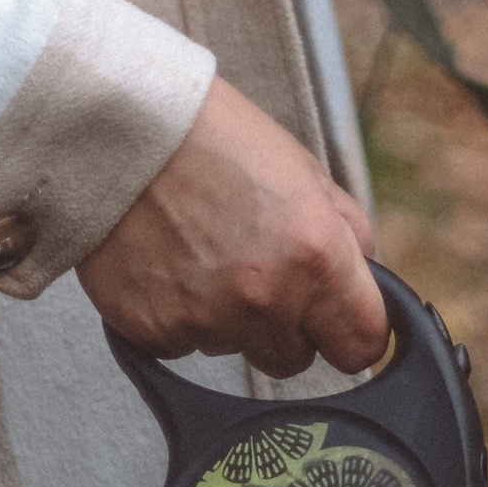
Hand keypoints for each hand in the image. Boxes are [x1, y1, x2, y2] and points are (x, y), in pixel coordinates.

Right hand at [77, 76, 388, 376]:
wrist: (122, 127)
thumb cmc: (212, 137)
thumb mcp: (303, 168)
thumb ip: (346, 232)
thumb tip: (365, 281)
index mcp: (315, 254)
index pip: (361, 344)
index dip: (349, 330)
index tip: (335, 320)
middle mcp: (265, 297)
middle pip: (295, 359)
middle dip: (283, 324)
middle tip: (252, 266)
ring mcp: (206, 320)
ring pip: (234, 348)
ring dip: (226, 316)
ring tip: (199, 249)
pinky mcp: (153, 331)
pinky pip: (180, 346)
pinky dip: (176, 315)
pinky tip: (166, 263)